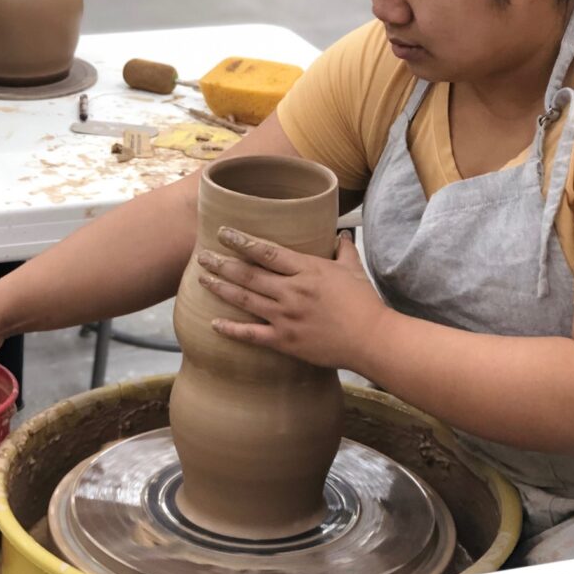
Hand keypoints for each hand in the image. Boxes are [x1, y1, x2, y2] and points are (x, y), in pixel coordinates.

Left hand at [196, 227, 389, 370]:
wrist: (372, 340)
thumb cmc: (365, 303)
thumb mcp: (353, 270)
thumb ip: (343, 250)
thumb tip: (342, 234)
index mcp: (306, 270)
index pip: (267, 251)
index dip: (242, 241)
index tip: (222, 232)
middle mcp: (291, 291)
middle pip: (248, 274)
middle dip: (222, 263)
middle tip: (201, 255)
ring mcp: (286, 317)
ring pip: (245, 299)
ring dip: (221, 288)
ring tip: (202, 279)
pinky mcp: (285, 341)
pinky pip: (252, 335)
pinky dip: (231, 330)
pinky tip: (214, 324)